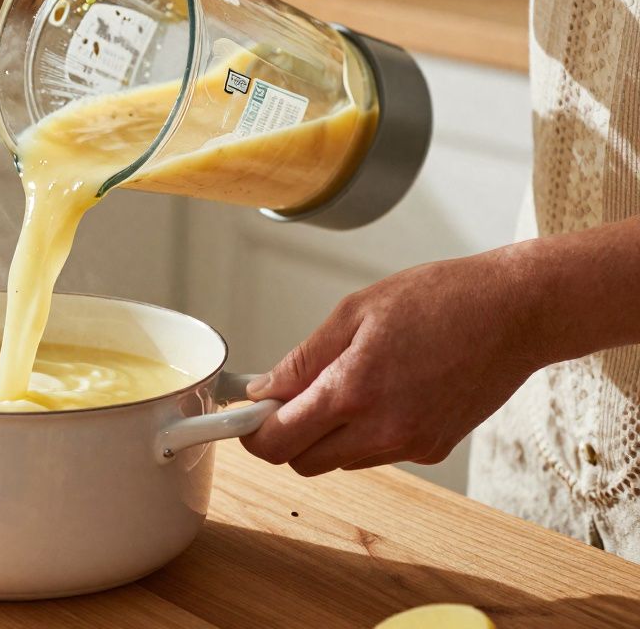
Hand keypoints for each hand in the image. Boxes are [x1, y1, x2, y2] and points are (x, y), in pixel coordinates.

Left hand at [239, 248, 545, 476]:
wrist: (516, 313)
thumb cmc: (441, 299)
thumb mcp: (353, 312)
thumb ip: (302, 360)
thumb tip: (263, 389)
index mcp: (353, 391)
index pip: (278, 442)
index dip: (252, 432)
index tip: (245, 416)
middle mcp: (382, 430)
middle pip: (303, 462)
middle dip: (287, 436)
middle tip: (290, 396)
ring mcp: (411, 445)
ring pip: (340, 461)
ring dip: (327, 434)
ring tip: (349, 382)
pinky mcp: (433, 449)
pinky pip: (377, 454)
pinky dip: (365, 433)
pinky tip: (385, 391)